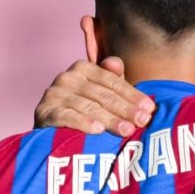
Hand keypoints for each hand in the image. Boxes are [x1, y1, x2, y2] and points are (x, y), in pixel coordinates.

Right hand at [34, 58, 154, 136]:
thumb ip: (113, 80)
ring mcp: (54, 94)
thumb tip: (117, 62)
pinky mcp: (44, 112)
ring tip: (126, 130)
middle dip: (125, 108)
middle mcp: (67, 77)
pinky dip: (83, 122)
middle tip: (143, 121)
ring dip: (109, 119)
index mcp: (83, 68)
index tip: (150, 108)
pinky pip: (67, 116)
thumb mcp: (100, 95)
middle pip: (102, 94)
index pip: (112, 81)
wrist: (52, 131)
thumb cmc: (83, 111)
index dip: (132, 94)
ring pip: (88, 106)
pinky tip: (97, 130)